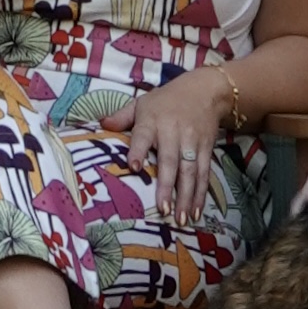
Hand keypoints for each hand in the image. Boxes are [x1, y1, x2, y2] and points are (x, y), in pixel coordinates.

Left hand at [134, 66, 241, 230]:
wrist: (205, 90)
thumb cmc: (166, 101)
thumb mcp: (142, 103)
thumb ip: (121, 116)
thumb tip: (100, 124)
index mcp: (152, 120)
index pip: (143, 135)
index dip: (138, 150)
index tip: (134, 167)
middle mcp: (173, 131)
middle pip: (170, 160)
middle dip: (167, 185)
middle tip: (163, 209)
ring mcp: (192, 141)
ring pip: (190, 171)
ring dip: (186, 195)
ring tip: (180, 218)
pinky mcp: (206, 148)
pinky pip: (204, 173)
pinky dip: (201, 193)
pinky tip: (196, 211)